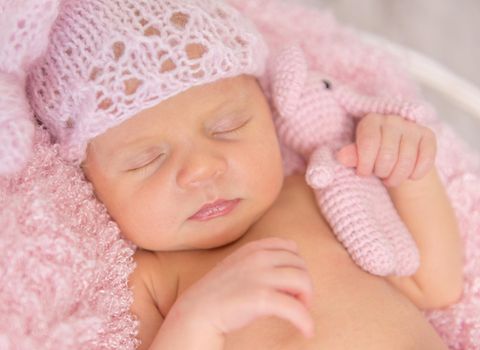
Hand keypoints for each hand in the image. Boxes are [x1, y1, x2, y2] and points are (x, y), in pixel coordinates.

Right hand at [167, 238, 314, 340]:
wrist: (197, 312)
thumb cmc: (219, 293)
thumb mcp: (239, 266)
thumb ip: (261, 263)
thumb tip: (290, 277)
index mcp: (253, 248)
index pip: (291, 247)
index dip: (297, 265)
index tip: (292, 283)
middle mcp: (258, 257)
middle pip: (300, 264)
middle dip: (304, 283)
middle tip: (298, 301)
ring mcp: (259, 276)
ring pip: (303, 281)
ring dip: (307, 299)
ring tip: (300, 313)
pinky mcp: (261, 298)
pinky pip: (295, 308)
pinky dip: (306, 321)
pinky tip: (306, 331)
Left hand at [335, 114, 436, 186]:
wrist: (395, 157)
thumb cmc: (371, 155)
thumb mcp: (357, 156)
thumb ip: (350, 156)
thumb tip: (342, 157)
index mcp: (371, 121)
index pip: (369, 143)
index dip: (365, 164)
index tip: (363, 173)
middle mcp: (392, 120)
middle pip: (388, 155)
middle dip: (381, 172)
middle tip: (379, 174)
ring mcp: (411, 127)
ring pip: (407, 160)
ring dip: (397, 177)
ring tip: (390, 178)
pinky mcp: (428, 136)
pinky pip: (426, 159)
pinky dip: (416, 174)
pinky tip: (409, 176)